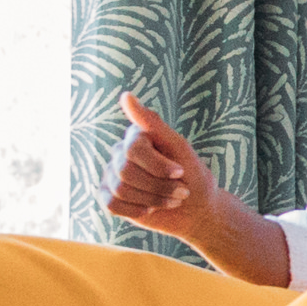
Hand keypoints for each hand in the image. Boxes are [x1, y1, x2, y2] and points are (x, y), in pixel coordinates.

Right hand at [105, 91, 216, 230]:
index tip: (181, 172)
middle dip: (158, 186)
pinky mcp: (109, 197)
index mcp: (136, 136)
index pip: (133, 149)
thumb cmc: (192, 175)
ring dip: (153, 200)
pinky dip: (137, 210)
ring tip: (171, 200)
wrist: (196, 210)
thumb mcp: (178, 147)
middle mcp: (119, 153)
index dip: (158, 166)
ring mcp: (112, 175)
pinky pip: (112, 205)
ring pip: (121, 190)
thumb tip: (125, 95)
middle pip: (126, 171)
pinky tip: (150, 209)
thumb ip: (152, 123)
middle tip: (181, 191)